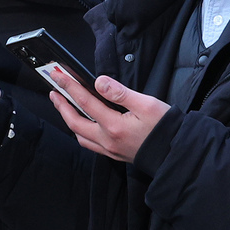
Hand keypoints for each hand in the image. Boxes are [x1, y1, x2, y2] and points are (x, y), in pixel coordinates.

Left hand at [48, 71, 170, 162]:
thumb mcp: (146, 104)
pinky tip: (81, 125)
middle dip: (61, 105)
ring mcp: (109, 149)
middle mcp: (107, 140)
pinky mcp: (114, 154)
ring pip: (79, 135)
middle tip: (54, 91)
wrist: (176, 153)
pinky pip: (89, 144)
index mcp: (114, 125)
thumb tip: (99, 82)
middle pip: (74, 121)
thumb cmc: (165, 128)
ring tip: (64, 106)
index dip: (69, 86)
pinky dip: (79, 132)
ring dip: (68, 119)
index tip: (58, 76)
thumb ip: (120, 93)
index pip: (84, 101)